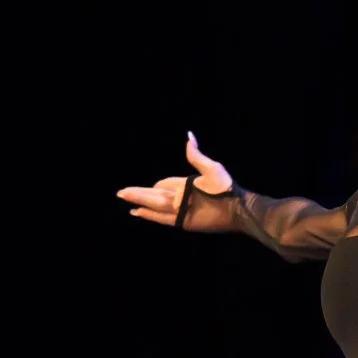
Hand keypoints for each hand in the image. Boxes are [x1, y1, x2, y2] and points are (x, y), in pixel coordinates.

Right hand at [116, 131, 236, 226]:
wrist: (237, 208)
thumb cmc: (227, 187)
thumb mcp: (211, 168)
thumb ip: (195, 155)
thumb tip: (189, 136)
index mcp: (185, 185)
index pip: (165, 185)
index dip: (157, 185)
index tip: (151, 186)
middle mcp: (180, 198)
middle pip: (154, 195)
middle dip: (138, 193)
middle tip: (121, 192)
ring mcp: (180, 210)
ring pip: (154, 205)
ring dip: (139, 201)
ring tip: (124, 197)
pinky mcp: (182, 222)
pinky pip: (161, 218)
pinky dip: (149, 215)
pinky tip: (137, 212)